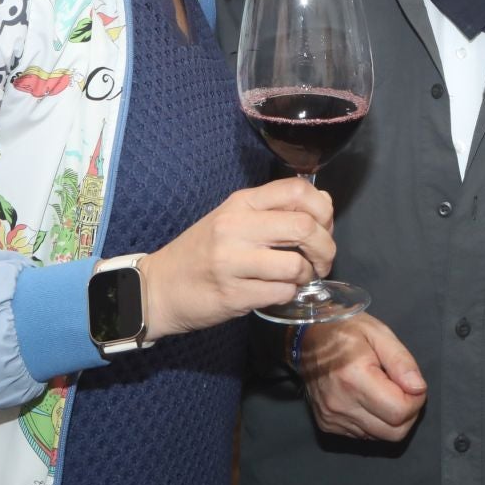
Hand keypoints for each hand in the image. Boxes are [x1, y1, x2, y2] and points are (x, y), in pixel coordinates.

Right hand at [137, 177, 333, 336]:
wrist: (158, 287)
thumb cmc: (202, 252)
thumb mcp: (233, 218)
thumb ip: (274, 209)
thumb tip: (323, 204)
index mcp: (240, 203)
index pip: (297, 189)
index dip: (323, 208)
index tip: (323, 226)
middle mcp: (236, 227)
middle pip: (305, 226)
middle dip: (326, 247)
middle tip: (322, 260)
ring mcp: (232, 262)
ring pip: (296, 265)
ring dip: (308, 275)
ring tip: (300, 278)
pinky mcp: (233, 295)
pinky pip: (281, 293)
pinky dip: (289, 294)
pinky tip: (278, 291)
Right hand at [299, 312, 426, 441]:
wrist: (307, 338)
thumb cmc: (346, 330)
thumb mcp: (379, 333)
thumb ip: (401, 361)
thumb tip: (419, 389)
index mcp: (354, 378)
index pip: (399, 411)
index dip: (416, 400)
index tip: (413, 384)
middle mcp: (341, 404)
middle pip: (394, 432)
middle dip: (408, 413)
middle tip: (404, 390)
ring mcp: (332, 418)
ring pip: (381, 436)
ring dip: (391, 419)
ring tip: (385, 392)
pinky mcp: (328, 425)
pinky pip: (364, 435)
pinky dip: (374, 421)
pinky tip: (368, 400)